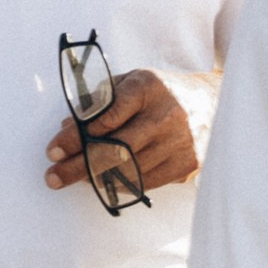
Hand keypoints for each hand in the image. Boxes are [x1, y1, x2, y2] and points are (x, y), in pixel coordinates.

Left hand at [45, 68, 215, 195]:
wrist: (214, 101)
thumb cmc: (161, 93)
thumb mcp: (131, 82)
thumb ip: (99, 101)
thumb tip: (68, 128)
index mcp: (147, 87)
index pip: (107, 114)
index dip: (77, 136)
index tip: (55, 150)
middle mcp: (166, 114)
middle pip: (115, 148)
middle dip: (79, 165)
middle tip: (53, 177)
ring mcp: (180, 141)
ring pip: (130, 169)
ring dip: (96, 178)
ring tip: (74, 179)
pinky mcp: (188, 163)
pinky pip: (146, 182)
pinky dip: (122, 184)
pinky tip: (104, 182)